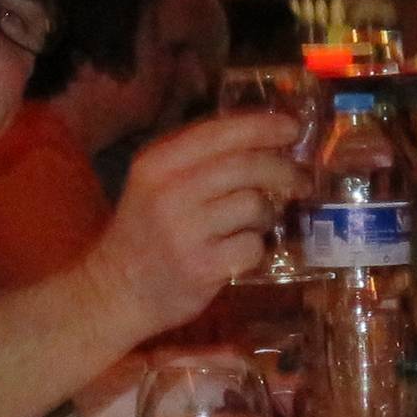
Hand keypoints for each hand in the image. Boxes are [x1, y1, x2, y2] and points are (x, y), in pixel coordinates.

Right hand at [88, 110, 302, 338]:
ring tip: (257, 222)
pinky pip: (252, 246)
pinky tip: (241, 251)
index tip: (293, 127)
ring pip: (254, 206)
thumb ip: (199, 159)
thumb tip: (264, 138)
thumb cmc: (144, 231)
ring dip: (267, 214)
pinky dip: (256, 248)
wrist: (116, 290)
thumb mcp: (155, 182)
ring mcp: (185, 232)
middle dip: (283, 169)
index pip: (220, 132)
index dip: (263, 126)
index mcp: (158, 163)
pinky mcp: (201, 267)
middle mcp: (169, 192)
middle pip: (246, 166)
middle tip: (300, 178)